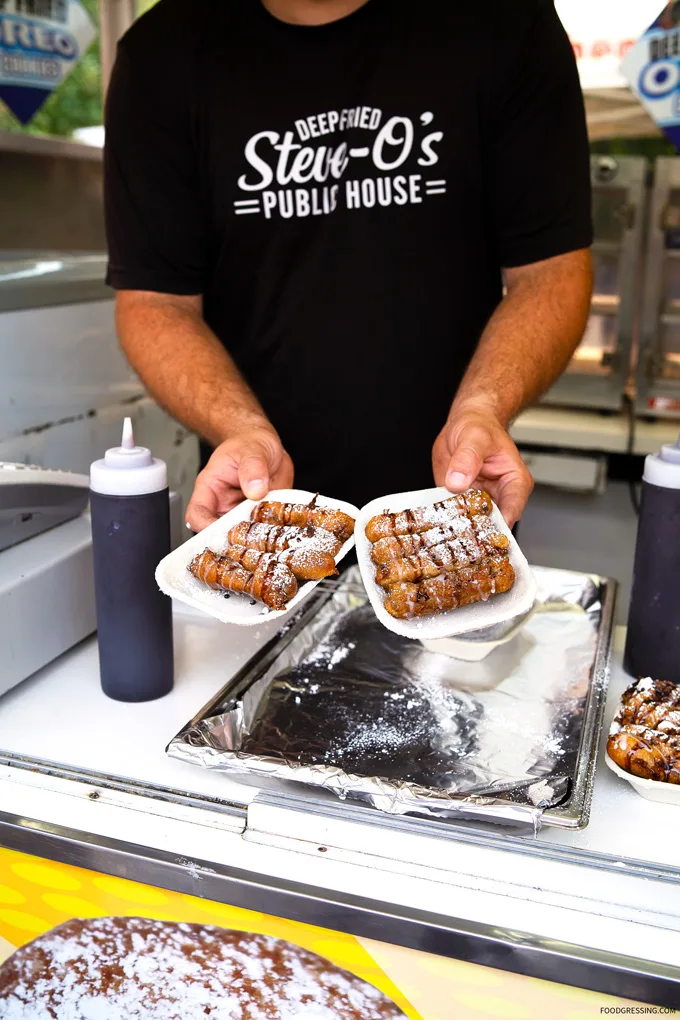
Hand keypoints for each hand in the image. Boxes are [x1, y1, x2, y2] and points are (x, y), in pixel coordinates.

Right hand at [186, 426, 293, 530]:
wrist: (266, 446)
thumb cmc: (249, 444)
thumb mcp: (251, 450)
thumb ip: (253, 468)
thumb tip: (255, 489)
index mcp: (210, 488)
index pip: (197, 514)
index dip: (206, 526)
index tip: (223, 532)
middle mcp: (224, 505)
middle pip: (220, 532)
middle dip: (235, 539)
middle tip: (252, 536)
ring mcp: (243, 514)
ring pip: (244, 536)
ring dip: (257, 537)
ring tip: (270, 529)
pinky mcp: (261, 518)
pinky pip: (265, 531)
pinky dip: (273, 532)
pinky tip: (282, 527)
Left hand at [432, 406, 532, 527]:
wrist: (464, 423)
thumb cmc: (479, 426)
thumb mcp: (474, 437)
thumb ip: (467, 459)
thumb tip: (458, 480)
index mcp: (514, 482)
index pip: (512, 510)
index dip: (499, 526)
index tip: (483, 534)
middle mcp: (498, 495)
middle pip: (492, 523)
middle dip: (476, 533)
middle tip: (459, 536)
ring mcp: (478, 500)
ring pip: (471, 524)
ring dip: (458, 528)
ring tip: (445, 531)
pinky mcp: (459, 501)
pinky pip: (453, 515)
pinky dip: (444, 520)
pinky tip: (435, 521)